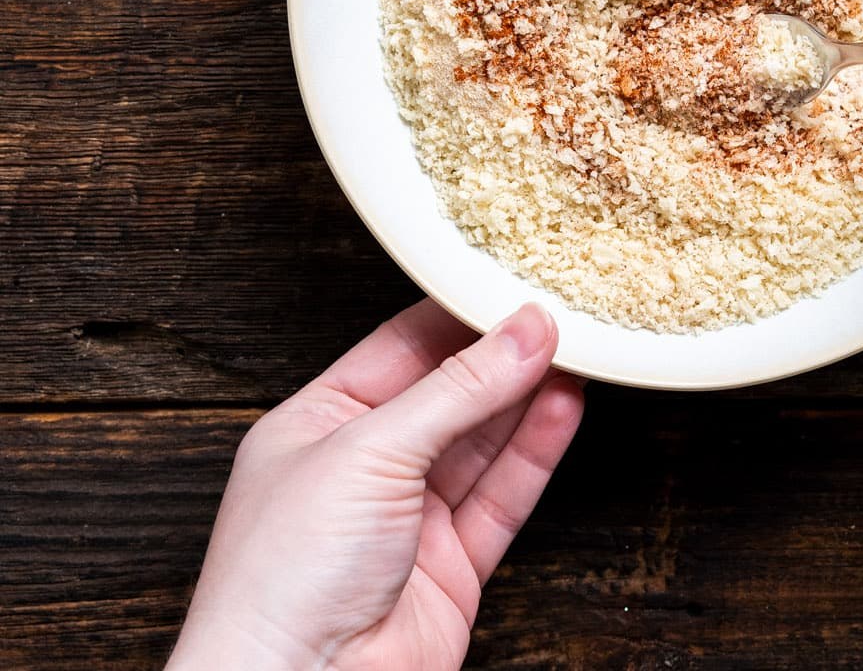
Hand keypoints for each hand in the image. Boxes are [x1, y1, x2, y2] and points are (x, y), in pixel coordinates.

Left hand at [167, 300, 583, 670]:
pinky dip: (536, 453)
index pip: (400, 347)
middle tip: (558, 313)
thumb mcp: (369, 451)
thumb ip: (457, 389)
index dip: (459, 314)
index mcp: (318, 424)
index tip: (513, 285)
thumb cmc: (282, 581)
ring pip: (482, 442)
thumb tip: (522, 332)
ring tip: (576, 350)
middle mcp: (363, 468)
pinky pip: (502, 497)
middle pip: (449, 392)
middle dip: (503, 354)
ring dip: (529, 396)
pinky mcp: (450, 567)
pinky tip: (564, 409)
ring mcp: (408, 520)